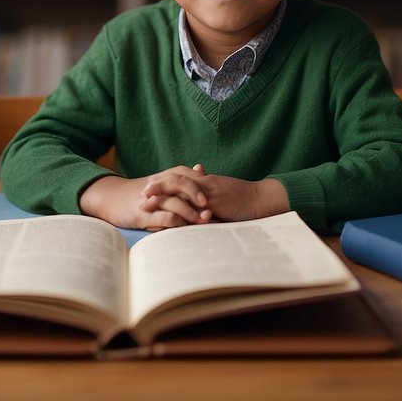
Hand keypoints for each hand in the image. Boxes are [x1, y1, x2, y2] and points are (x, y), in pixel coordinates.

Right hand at [79, 169, 210, 230]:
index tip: (220, 198)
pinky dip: (175, 222)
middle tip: (213, 208)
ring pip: (175, 202)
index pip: (192, 178)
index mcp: (169, 176)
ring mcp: (153, 199)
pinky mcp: (144, 214)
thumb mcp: (163, 181)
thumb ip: (183, 176)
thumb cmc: (142, 192)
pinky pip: (162, 217)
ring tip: (203, 222)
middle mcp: (162, 185)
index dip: (207, 187)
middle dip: (201, 197)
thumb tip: (202, 168)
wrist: (113, 198)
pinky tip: (184, 229)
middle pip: (185, 185)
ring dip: (191, 212)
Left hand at [142, 164, 288, 222]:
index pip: (177, 180)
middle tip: (140, 196)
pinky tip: (168, 221)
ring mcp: (208, 193)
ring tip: (147, 206)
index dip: (161, 184)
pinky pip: (194, 209)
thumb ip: (206, 188)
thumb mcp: (221, 191)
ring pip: (180, 194)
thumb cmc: (241, 198)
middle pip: (174, 183)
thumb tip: (196, 184)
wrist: (261, 199)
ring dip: (162, 200)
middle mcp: (203, 184)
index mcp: (203, 181)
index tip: (145, 189)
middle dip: (156, 190)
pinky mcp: (216, 205)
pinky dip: (180, 214)